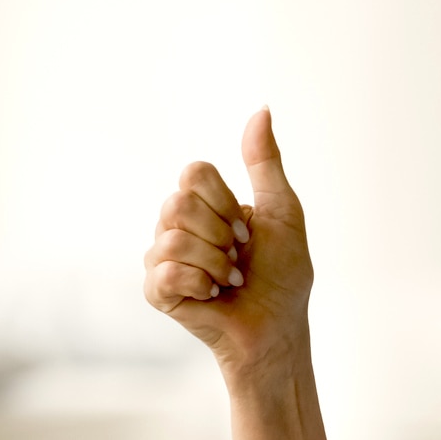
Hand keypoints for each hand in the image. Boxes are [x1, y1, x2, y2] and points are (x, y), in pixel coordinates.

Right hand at [142, 108, 314, 377]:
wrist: (278, 330)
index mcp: (204, 205)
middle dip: (222, 234)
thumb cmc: (283, 277)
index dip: (225, 201)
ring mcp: (162, 258)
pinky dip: (201, 284)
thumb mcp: (282, 212)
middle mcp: (176, 226)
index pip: (194, 173)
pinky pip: (166, 271)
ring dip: (216, 263)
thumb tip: (262, 109)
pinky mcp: (157, 290)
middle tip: (239, 259)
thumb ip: (265, 163)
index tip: (248, 230)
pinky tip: (212, 296)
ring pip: (172, 237)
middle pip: (179, 202)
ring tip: (229, 281)